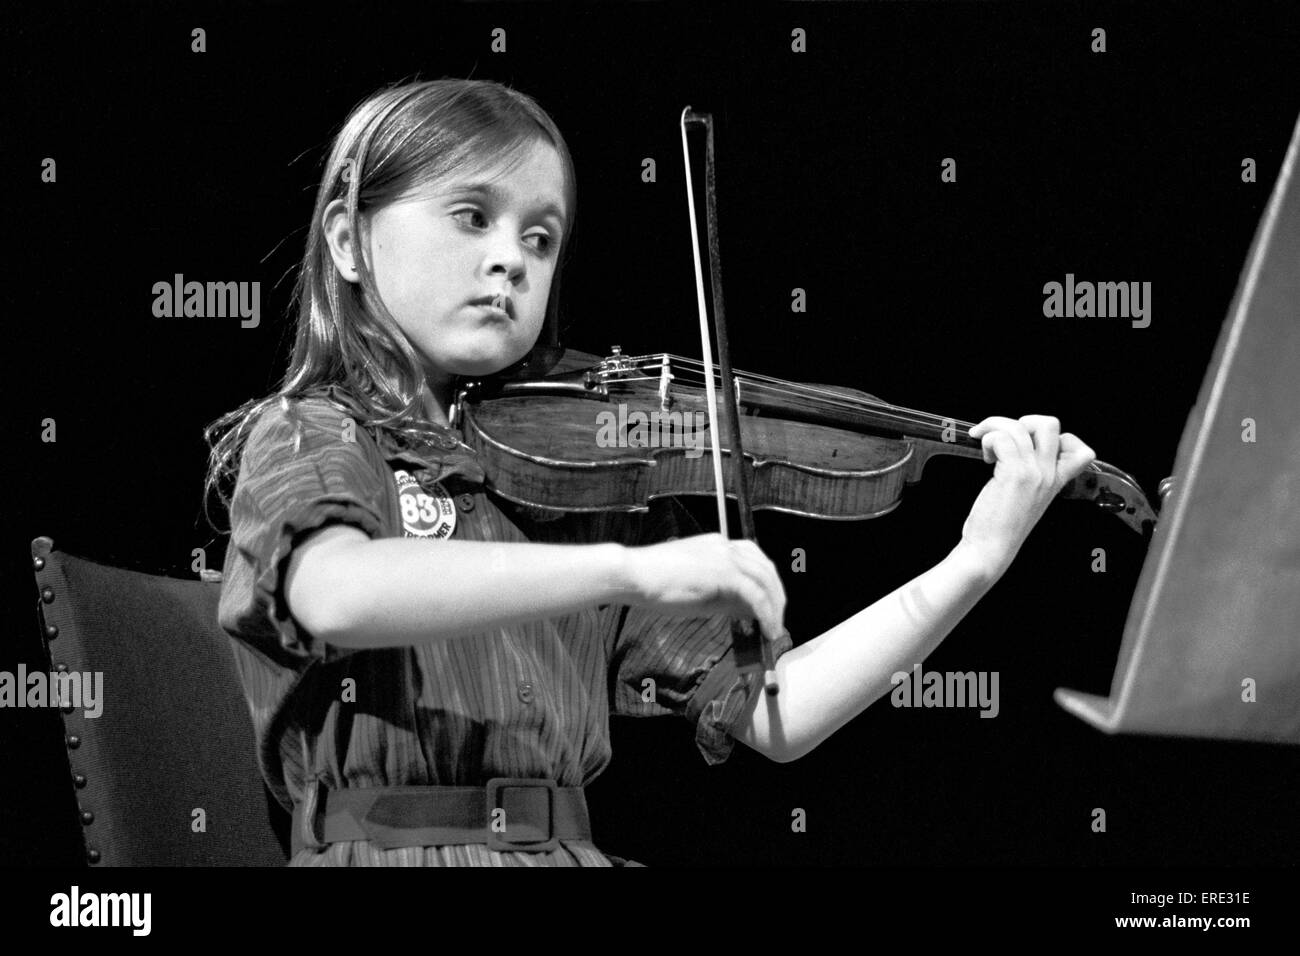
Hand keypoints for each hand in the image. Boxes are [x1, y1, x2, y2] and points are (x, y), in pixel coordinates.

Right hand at [621, 533, 786, 643]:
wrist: (634, 574)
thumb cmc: (654, 583)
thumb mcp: (696, 589)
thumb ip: (723, 596)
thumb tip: (748, 611)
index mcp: (716, 545)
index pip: (753, 560)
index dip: (765, 583)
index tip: (768, 604)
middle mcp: (725, 546)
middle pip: (765, 568)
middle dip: (776, 596)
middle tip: (777, 620)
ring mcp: (725, 557)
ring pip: (765, 579)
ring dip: (774, 606)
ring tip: (774, 629)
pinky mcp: (723, 573)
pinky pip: (755, 595)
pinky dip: (765, 613)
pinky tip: (766, 629)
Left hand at [957, 415, 1095, 578]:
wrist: (990, 550)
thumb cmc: (1000, 525)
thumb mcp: (1025, 497)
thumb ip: (1030, 475)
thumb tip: (1013, 445)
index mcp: (1056, 481)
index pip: (1081, 450)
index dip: (1057, 435)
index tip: (1030, 445)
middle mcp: (1049, 475)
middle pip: (1050, 423)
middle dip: (1021, 421)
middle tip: (1003, 439)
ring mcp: (1034, 473)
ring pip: (1020, 426)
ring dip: (995, 428)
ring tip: (985, 446)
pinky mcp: (1014, 474)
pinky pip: (1002, 438)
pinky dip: (988, 439)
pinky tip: (984, 455)